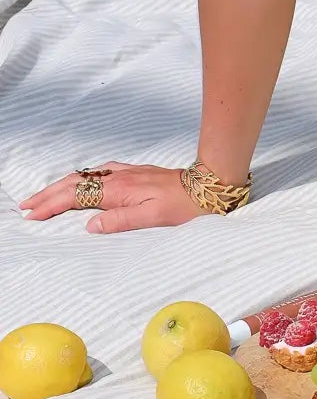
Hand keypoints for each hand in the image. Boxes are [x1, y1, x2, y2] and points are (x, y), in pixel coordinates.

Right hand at [18, 160, 205, 233]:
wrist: (209, 185)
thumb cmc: (185, 205)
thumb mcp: (154, 218)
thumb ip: (120, 221)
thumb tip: (90, 225)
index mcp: (119, 190)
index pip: (76, 196)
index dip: (52, 205)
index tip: (32, 214)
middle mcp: (118, 177)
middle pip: (74, 183)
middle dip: (48, 194)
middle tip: (26, 205)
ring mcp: (126, 173)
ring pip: (84, 177)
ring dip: (61, 186)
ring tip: (43, 196)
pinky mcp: (133, 172)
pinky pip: (97, 174)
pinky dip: (80, 180)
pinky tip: (79, 183)